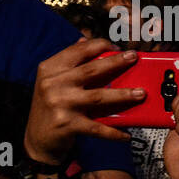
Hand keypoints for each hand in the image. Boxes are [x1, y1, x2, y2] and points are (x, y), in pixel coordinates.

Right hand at [24, 37, 142, 164]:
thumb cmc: (51, 105)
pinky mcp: (67, 125)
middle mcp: (53, 84)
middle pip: (91, 70)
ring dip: (122, 95)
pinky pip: (97, 128)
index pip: (77, 51)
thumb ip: (69, 62)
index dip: (99, 45)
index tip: (117, 46)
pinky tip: (126, 135)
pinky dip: (113, 133)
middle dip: (115, 62)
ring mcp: (60, 104)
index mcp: (50, 69)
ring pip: (98, 97)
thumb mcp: (52, 80)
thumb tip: (85, 40)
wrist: (37, 138)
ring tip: (141, 93)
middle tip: (134, 57)